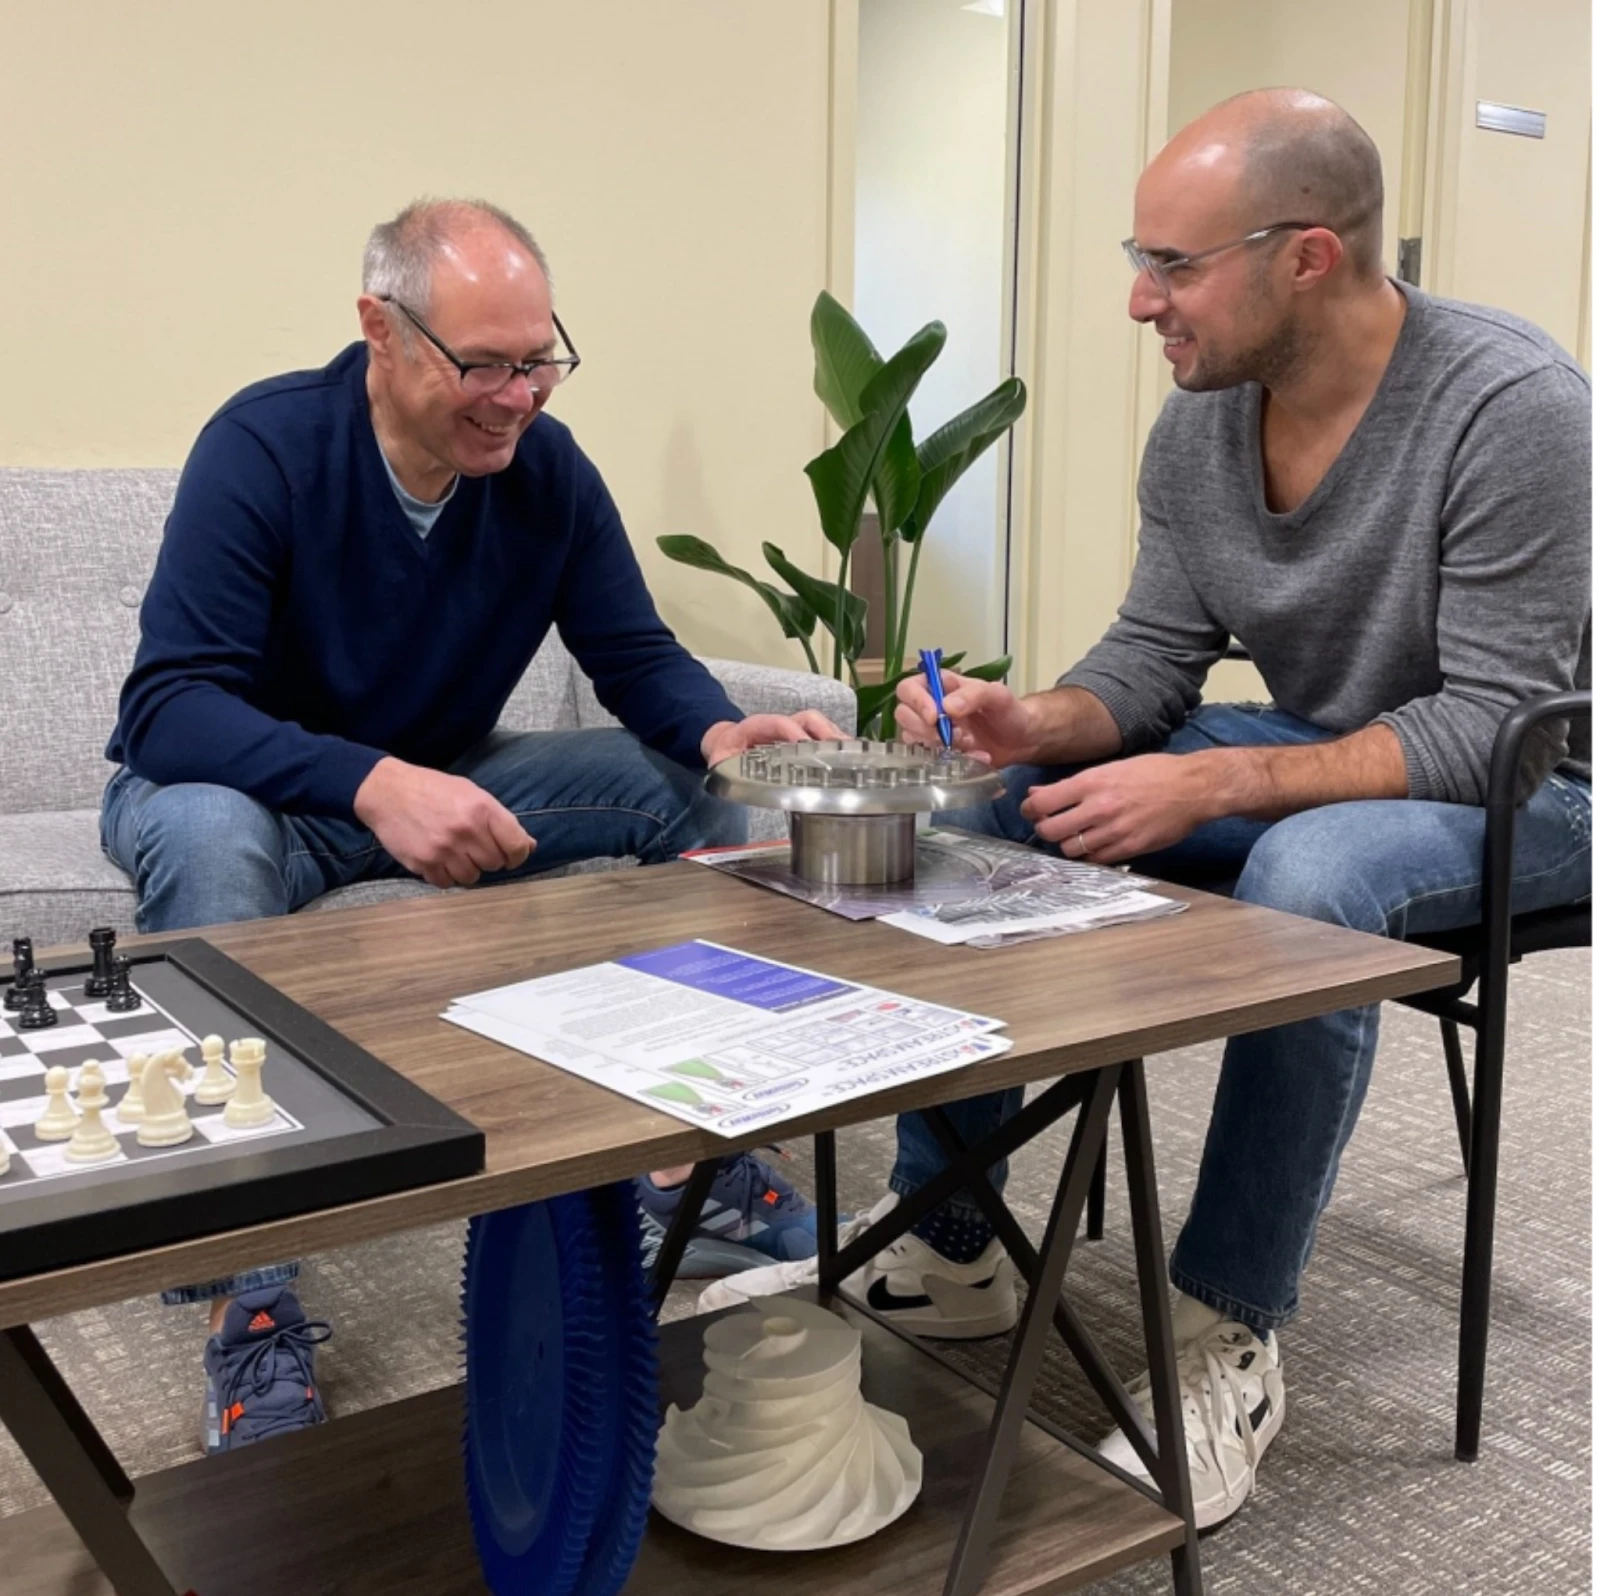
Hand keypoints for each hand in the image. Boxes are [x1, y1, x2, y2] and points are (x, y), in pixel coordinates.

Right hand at [353, 757, 535, 887]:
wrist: (387, 791)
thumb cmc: (433, 790)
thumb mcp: (472, 793)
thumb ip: (501, 820)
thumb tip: (529, 846)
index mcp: (482, 809)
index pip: (517, 846)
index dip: (518, 855)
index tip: (510, 856)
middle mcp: (466, 830)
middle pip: (494, 864)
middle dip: (487, 858)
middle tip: (473, 847)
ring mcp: (444, 849)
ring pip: (471, 877)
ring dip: (467, 869)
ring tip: (454, 852)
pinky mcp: (423, 863)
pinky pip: (446, 883)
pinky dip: (445, 876)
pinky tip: (439, 859)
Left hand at [701, 709, 845, 766]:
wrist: (727, 741)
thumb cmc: (726, 752)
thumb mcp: (719, 760)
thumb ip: (723, 766)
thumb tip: (728, 773)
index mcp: (757, 726)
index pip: (779, 723)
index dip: (793, 732)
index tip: (806, 747)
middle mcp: (779, 724)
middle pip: (806, 719)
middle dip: (824, 731)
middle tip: (839, 750)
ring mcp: (792, 728)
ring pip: (817, 724)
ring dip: (836, 737)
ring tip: (853, 753)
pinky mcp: (801, 737)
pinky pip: (821, 734)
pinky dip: (837, 743)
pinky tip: (850, 755)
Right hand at [894, 671, 1037, 765]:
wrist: (1021, 739)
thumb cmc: (1009, 710)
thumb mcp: (998, 695)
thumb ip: (974, 695)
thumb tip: (946, 707)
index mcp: (941, 685)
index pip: (909, 688)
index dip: (916, 702)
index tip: (935, 717)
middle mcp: (931, 706)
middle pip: (903, 714)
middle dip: (924, 728)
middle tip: (949, 735)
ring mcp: (932, 730)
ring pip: (910, 737)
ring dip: (935, 744)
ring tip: (965, 743)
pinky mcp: (938, 751)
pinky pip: (929, 756)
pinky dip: (949, 759)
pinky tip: (972, 755)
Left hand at [1019, 753, 1216, 863]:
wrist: (1194, 787)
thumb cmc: (1154, 772)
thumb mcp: (1111, 768)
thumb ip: (1073, 784)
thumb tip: (1038, 793)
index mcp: (1092, 782)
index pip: (1043, 803)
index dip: (1030, 810)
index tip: (1031, 811)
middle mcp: (1099, 807)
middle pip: (1051, 830)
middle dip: (1045, 830)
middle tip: (1050, 826)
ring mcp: (1115, 830)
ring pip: (1071, 849)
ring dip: (1068, 844)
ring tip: (1075, 836)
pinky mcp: (1130, 848)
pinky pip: (1096, 860)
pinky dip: (1091, 855)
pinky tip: (1095, 844)